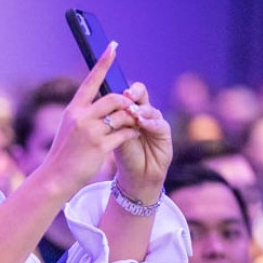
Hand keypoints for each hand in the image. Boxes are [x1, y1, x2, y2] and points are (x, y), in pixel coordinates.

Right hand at [39, 42, 140, 198]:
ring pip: (122, 115)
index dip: (103, 62)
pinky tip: (134, 136)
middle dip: (127, 104)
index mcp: (73, 110)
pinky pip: (125, 133)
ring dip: (133, 119)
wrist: (55, 178)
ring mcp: (90, 131)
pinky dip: (133, 133)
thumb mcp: (70, 129)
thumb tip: (106, 103)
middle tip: (133, 111)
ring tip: (135, 125)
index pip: (90, 80)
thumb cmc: (64, 155)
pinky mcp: (100, 146)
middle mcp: (81, 117)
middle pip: (114, 98)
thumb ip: (85, 114)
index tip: (113, 46)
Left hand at [113, 82, 172, 203]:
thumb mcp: (113, 136)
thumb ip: (110, 121)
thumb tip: (98, 105)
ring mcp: (154, 120)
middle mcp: (142, 112)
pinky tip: (142, 123)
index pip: (126, 93)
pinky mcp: (164, 132)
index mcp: (128, 111)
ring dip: (141, 110)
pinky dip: (150, 123)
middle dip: (134, 93)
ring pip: (149, 109)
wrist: (136, 175)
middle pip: (141, 94)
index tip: (114, 87)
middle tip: (127, 95)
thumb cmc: (122, 155)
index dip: (121, 88)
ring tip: (133, 113)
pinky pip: (159, 124)